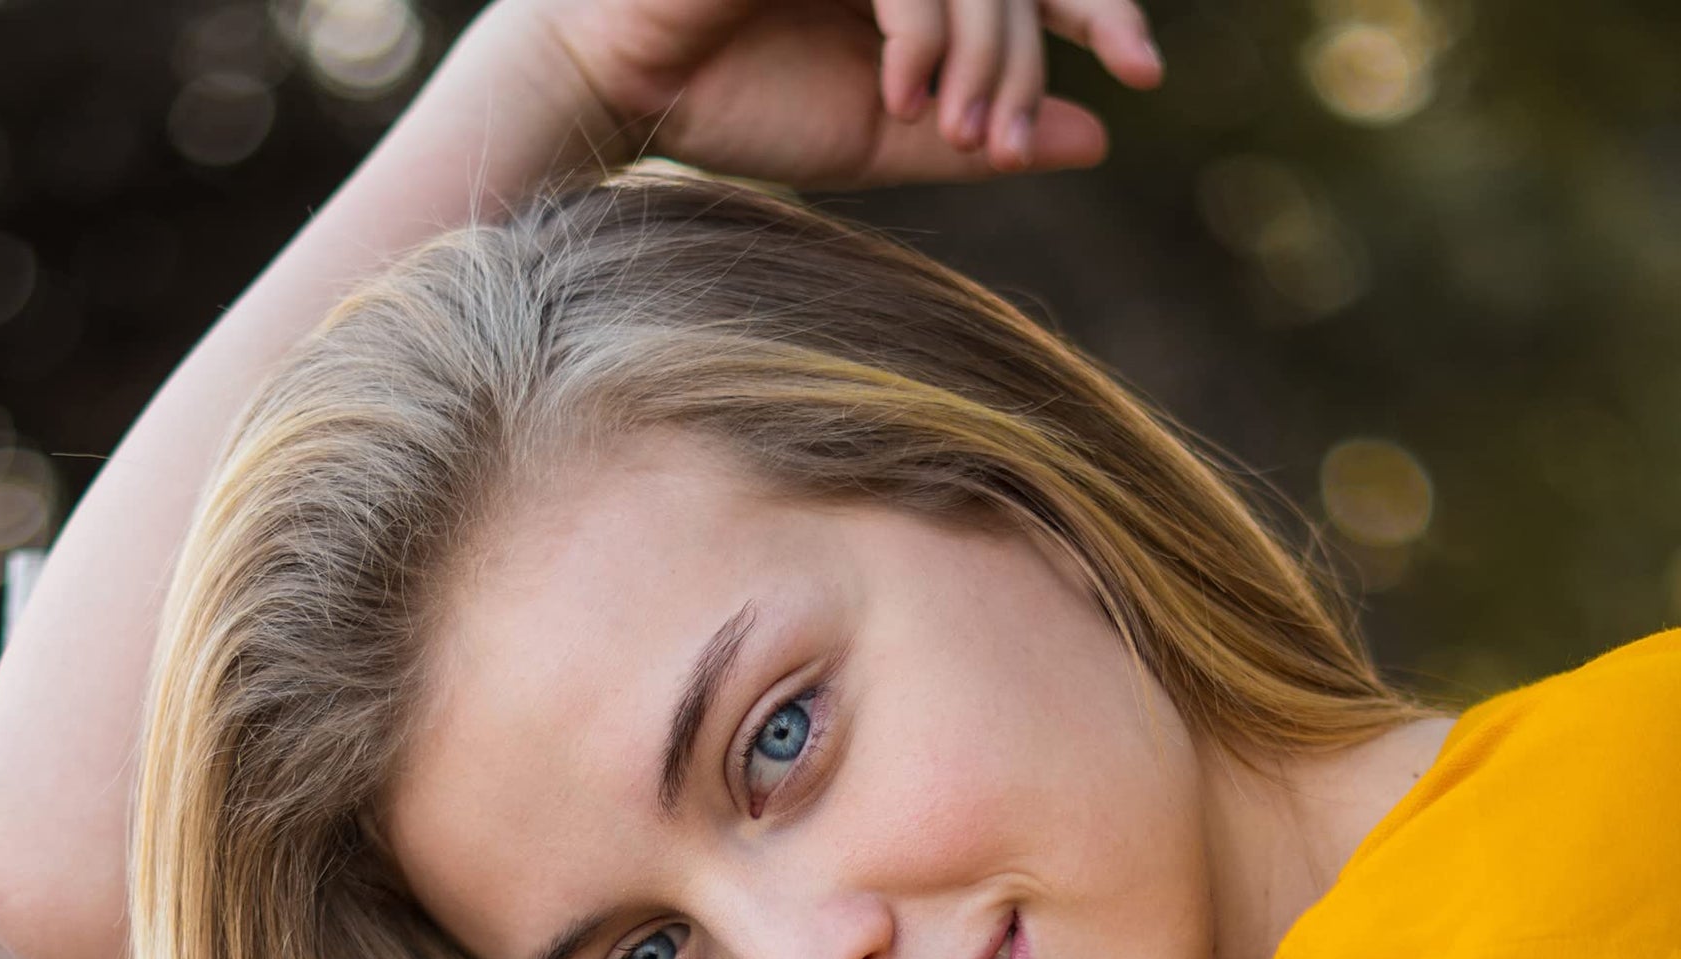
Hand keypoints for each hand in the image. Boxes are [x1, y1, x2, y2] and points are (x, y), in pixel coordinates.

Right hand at [510, 0, 1161, 189]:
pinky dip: (923, 25)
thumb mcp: (880, 140)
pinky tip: (905, 93)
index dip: (1098, 9)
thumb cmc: (736, 108)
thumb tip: (1096, 135)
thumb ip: (980, 136)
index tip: (1141, 74)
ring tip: (951, 134)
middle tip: (1000, 140)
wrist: (622, 91)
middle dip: (1030, 55)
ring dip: (979, 52)